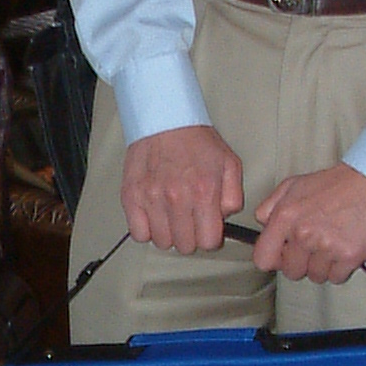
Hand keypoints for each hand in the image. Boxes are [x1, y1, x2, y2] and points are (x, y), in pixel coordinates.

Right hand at [121, 125, 244, 253]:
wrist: (165, 120)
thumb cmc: (195, 141)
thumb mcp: (229, 164)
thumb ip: (234, 197)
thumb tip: (225, 219)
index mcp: (204, 192)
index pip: (209, 242)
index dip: (210, 238)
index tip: (207, 229)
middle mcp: (177, 198)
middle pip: (185, 245)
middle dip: (191, 237)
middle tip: (189, 220)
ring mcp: (152, 199)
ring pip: (162, 242)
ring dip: (169, 234)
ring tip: (172, 216)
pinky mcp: (132, 197)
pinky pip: (139, 234)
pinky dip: (147, 230)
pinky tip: (155, 216)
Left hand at [252, 163, 365, 282]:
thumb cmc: (335, 184)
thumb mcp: (293, 185)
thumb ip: (270, 206)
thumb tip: (262, 225)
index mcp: (285, 217)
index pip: (263, 259)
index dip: (274, 260)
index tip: (284, 255)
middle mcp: (304, 234)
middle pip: (291, 272)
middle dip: (302, 263)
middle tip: (315, 246)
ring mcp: (327, 247)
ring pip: (316, 276)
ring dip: (323, 265)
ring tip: (333, 243)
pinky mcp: (350, 255)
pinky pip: (337, 278)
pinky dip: (341, 268)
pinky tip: (344, 248)